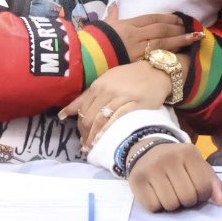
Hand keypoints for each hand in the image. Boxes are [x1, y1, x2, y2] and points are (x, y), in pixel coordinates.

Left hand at [59, 62, 176, 152]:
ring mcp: (121, 96)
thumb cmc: (130, 77)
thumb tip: (65, 113)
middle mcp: (107, 90)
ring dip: (94, 137)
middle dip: (86, 135)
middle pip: (90, 117)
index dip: (79, 126)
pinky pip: (118, 118)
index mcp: (98, 84)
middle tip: (87, 148)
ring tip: (92, 149)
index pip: (82, 109)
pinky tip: (104, 140)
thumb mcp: (107, 80)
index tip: (81, 138)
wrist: (156, 71)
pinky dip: (108, 131)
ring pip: (101, 119)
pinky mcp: (135, 103)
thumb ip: (87, 96)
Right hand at [103, 4, 201, 61]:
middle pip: (161, 28)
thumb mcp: (105, 25)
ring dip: (179, 39)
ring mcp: (138, 49)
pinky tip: (181, 55)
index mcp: (129, 24)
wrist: (87, 57)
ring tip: (193, 37)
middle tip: (190, 27)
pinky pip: (157, 58)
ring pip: (163, 41)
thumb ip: (112, 15)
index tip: (178, 17)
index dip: (167, 17)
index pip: (152, 18)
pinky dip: (170, 55)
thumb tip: (114, 5)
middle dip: (177, 27)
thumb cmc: (95, 40)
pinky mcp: (138, 63)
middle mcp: (136, 34)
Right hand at [128, 142, 221, 212]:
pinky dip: (157, 206)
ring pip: (170, 205)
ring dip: (172, 205)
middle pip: (187, 197)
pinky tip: (156, 194)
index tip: (196, 189)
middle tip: (181, 192)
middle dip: (187, 201)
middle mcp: (169, 158)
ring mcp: (152, 168)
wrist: (147, 149)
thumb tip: (221, 202)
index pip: (203, 186)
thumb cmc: (177, 162)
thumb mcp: (196, 165)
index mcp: (188, 152)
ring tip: (170, 193)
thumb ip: (212, 182)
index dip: (202, 195)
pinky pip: (153, 207)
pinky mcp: (137, 180)